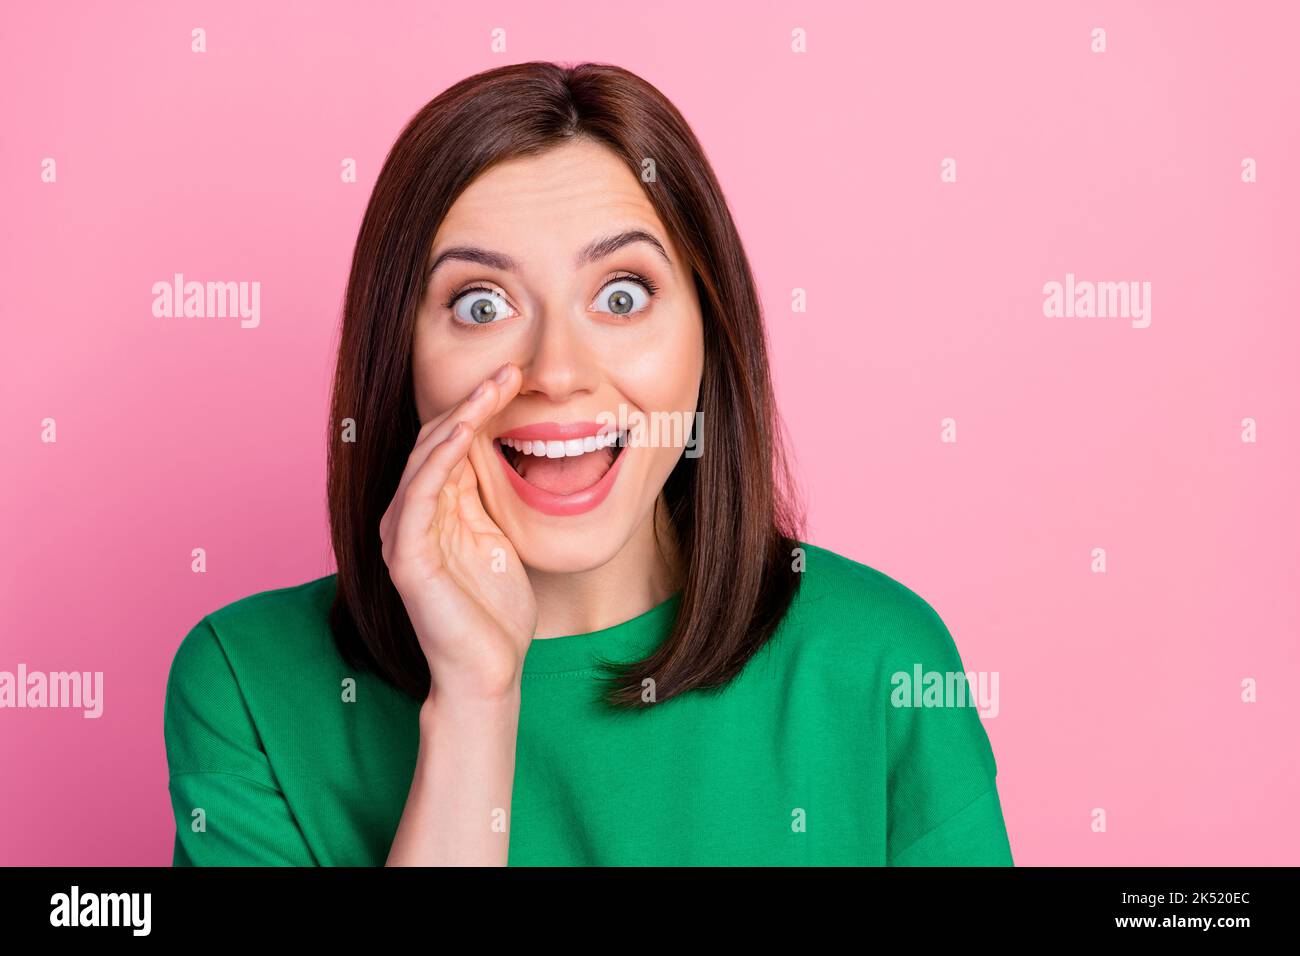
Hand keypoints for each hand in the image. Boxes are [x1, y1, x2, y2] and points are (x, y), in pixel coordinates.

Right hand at [379, 363, 535, 701]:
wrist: (488, 672)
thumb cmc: (496, 612)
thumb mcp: (499, 538)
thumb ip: (489, 497)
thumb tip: (504, 448)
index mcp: (434, 509)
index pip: (449, 442)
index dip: (479, 406)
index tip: (515, 375)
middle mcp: (411, 515)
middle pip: (433, 440)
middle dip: (472, 401)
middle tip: (509, 368)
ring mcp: (403, 535)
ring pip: (424, 459)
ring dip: (458, 418)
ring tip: (492, 386)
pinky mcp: (405, 556)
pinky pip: (419, 495)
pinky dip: (439, 460)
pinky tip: (462, 433)